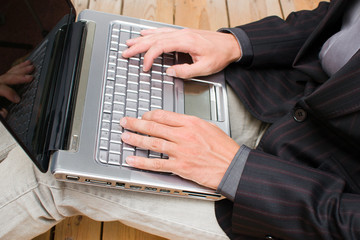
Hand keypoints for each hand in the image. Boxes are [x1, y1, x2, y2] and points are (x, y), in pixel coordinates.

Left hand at [0, 60, 33, 116]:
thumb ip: (0, 113)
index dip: (9, 93)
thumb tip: (5, 113)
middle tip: (30, 77)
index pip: (2, 89)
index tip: (18, 99)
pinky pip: (12, 71)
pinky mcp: (3, 79)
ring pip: (10, 73)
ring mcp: (0, 80)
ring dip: (22, 69)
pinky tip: (27, 63)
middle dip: (19, 77)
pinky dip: (19, 67)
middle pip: (7, 78)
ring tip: (31, 67)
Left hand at [120, 110, 239, 189]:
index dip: (150, 115)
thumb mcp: (208, 127)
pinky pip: (157, 164)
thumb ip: (190, 124)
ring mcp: (181, 151)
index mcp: (191, 123)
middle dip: (136, 123)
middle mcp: (184, 135)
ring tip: (124, 136)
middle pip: (154, 127)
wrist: (233, 166)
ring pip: (153, 143)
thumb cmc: (224, 148)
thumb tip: (175, 123)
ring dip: (136, 139)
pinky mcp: (181, 167)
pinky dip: (142, 162)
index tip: (143, 116)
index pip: (164, 115)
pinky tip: (132, 159)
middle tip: (125, 122)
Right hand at [122, 28, 241, 78]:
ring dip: (142, 39)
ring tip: (129, 43)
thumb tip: (169, 72)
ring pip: (157, 34)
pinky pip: (164, 31)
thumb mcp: (205, 68)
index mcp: (186, 42)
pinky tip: (145, 33)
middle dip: (138, 46)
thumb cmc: (220, 55)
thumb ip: (185, 71)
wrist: (231, 45)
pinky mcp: (183, 33)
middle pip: (154, 39)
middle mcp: (181, 35)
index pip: (160, 47)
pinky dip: (152, 33)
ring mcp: (182, 32)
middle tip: (125, 52)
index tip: (145, 67)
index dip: (149, 57)